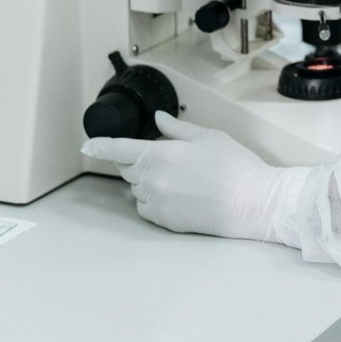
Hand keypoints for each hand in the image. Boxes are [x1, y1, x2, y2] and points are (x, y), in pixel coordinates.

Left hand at [80, 111, 301, 242]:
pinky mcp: (164, 221)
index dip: (100, 146)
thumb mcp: (208, 137)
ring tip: (180, 177)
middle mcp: (152, 180)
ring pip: (137, 188)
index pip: (118, 149)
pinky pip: (147, 207)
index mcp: (159, 155)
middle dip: (137, 160)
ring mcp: (156, 202)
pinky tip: (180, 194)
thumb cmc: (235, 166)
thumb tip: (158, 119)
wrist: (253, 202)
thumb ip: (177, 129)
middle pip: (128, 168)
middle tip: (166, 157)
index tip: (88, 145)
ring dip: (147, 180)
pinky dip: (155, 198)